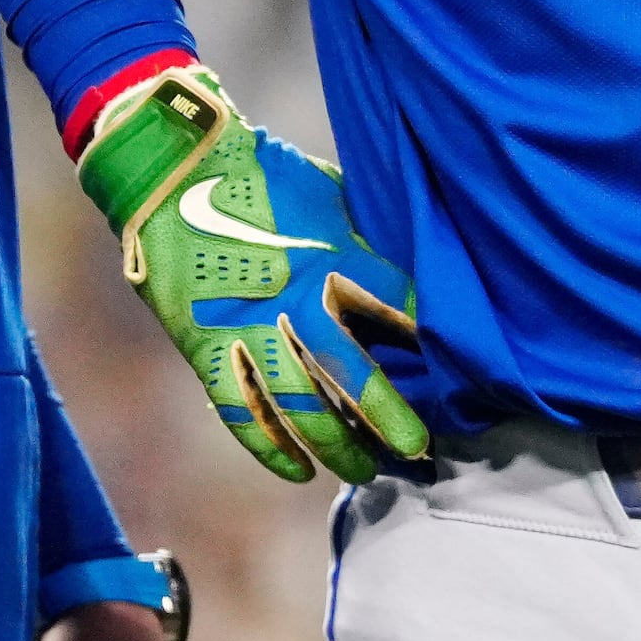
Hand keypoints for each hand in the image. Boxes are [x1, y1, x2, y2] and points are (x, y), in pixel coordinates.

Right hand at [78, 64, 431, 482]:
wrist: (171, 168)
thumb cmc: (263, 175)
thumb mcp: (330, 196)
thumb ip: (366, 238)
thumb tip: (417, 262)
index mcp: (333, 256)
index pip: (400, 307)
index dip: (433, 343)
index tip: (469, 372)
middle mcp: (295, 299)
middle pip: (350, 371)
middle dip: (387, 416)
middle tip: (419, 451)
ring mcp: (248, 327)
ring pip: (298, 404)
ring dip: (334, 444)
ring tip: (365, 471)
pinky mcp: (206, 345)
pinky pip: (240, 410)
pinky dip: (268, 446)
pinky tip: (297, 472)